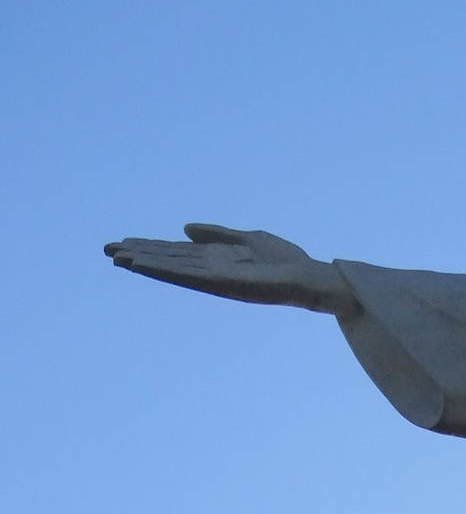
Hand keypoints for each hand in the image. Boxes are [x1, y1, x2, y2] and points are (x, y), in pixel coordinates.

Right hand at [103, 224, 356, 315]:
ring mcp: (215, 278)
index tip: (124, 243)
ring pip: (172, 269)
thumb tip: (185, 228)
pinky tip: (142, 265)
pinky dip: (163, 270)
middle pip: (168, 261)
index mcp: (217, 259)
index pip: (177, 253)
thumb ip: (218, 234)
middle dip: (139, 255)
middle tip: (106, 250)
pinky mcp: (222, 284)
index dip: (151, 247)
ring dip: (144, 263)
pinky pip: (187, 276)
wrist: (310, 278)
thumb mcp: (249, 238)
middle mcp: (212, 271)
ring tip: (116, 257)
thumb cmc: (287, 260)